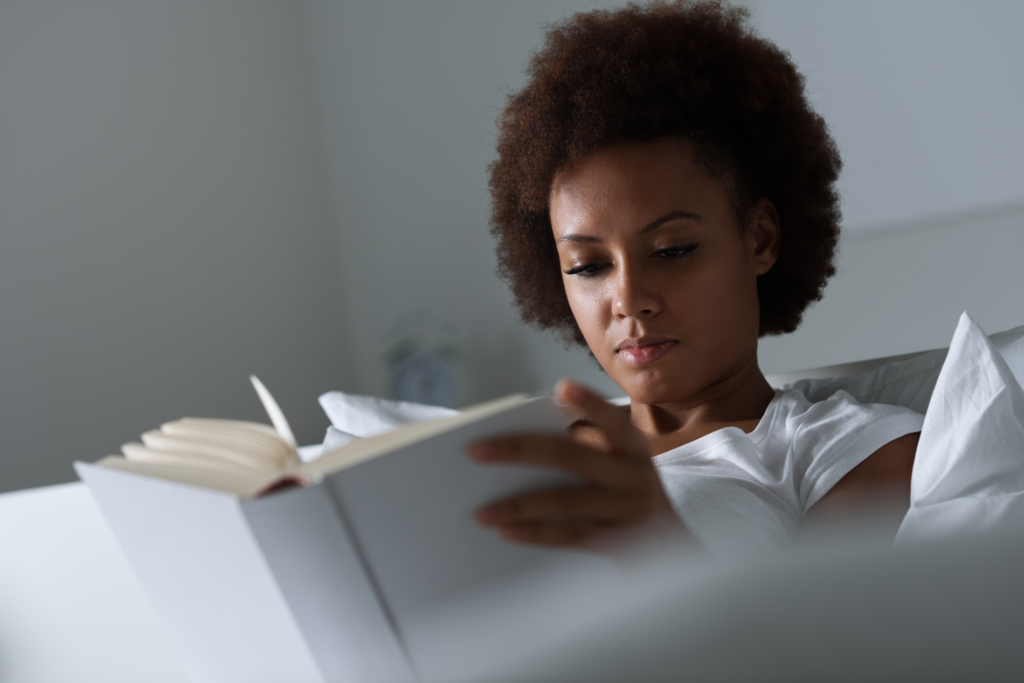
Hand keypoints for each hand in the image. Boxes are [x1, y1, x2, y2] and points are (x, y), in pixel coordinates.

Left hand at [468, 379, 690, 550]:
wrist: (670, 546)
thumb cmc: (626, 492)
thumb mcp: (620, 464)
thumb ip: (585, 448)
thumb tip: (518, 443)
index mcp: (633, 447)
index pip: (612, 420)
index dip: (590, 402)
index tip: (562, 387)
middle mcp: (634, 475)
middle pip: (570, 456)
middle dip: (518, 450)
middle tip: (474, 451)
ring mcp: (627, 510)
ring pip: (564, 501)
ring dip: (517, 505)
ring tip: (480, 511)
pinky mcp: (618, 543)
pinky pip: (569, 536)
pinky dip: (535, 534)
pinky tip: (506, 532)